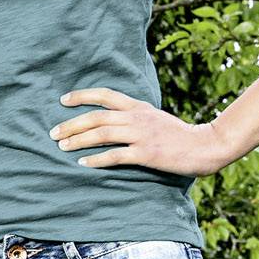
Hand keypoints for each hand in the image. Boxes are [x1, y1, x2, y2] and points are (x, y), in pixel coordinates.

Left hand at [49, 87, 233, 175]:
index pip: (105, 95)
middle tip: (54, 133)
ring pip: (102, 134)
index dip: (82, 96)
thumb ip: (134, 117)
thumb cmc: (178, 135)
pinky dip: (97, 159)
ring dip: (79, 140)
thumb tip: (110, 121)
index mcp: (138, 106)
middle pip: (96, 117)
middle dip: (71, 124)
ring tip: (62, 147)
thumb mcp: (154, 118)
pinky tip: (84, 163)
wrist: (204, 145)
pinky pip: (115, 155)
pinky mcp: (146, 153)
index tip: (63, 100)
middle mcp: (137, 117)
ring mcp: (141, 135)